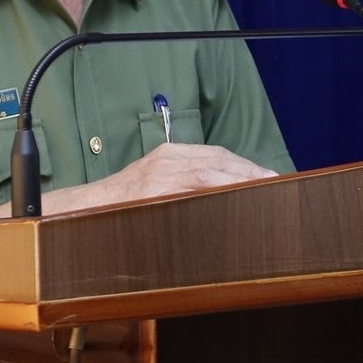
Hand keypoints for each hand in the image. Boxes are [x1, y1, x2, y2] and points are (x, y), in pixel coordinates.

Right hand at [74, 143, 277, 208]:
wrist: (86, 209)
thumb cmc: (123, 201)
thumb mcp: (153, 182)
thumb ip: (182, 182)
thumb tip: (219, 193)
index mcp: (170, 154)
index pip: (216, 154)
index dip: (244, 164)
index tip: (266, 174)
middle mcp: (168, 158)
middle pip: (220, 159)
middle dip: (250, 170)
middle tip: (276, 181)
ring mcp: (162, 173)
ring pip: (212, 170)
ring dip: (241, 178)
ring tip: (265, 187)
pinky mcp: (157, 190)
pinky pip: (195, 185)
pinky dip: (218, 187)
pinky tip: (236, 195)